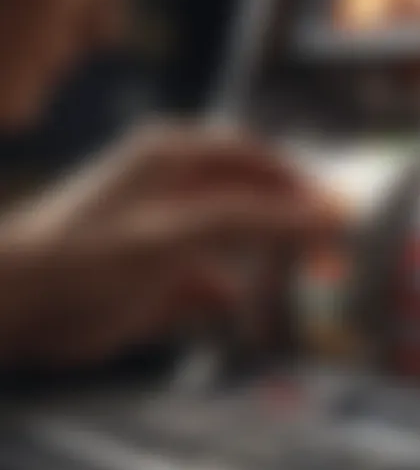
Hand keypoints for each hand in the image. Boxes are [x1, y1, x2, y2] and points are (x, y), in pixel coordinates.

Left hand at [0, 123, 337, 368]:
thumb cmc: (95, 256)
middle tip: (329, 255)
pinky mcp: (155, 274)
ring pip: (233, 243)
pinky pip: (205, 282)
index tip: (338, 214)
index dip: (301, 183)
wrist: (18, 308)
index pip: (258, 159)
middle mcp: (173, 188)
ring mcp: (165, 233)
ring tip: (297, 285)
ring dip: (261, 263)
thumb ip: (260, 221)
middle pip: (251, 200)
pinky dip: (223, 296)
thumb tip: (335, 215)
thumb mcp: (184, 230)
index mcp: (176, 158)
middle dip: (289, 227)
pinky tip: (235, 311)